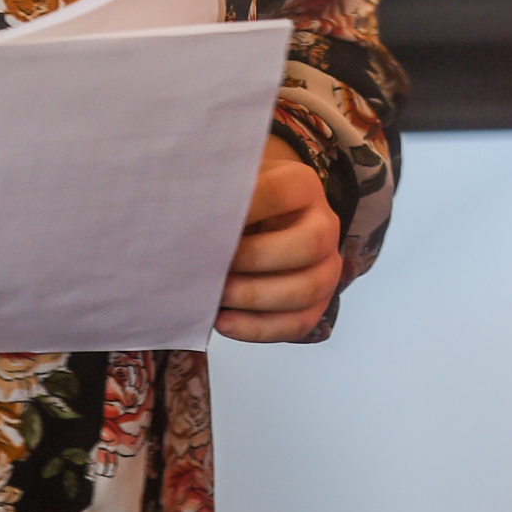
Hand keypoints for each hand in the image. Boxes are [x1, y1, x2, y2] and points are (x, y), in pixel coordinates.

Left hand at [216, 137, 341, 342]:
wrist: (262, 220)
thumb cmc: (240, 202)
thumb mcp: (233, 183)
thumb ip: (219, 193)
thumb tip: (184, 212)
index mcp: (302, 186)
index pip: (281, 193)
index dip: (246, 207)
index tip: (205, 218)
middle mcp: (325, 224)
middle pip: (309, 244)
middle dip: (256, 258)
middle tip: (213, 264)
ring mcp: (327, 267)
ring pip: (307, 290)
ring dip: (255, 297)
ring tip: (216, 296)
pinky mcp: (317, 304)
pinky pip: (298, 324)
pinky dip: (258, 328)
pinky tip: (224, 322)